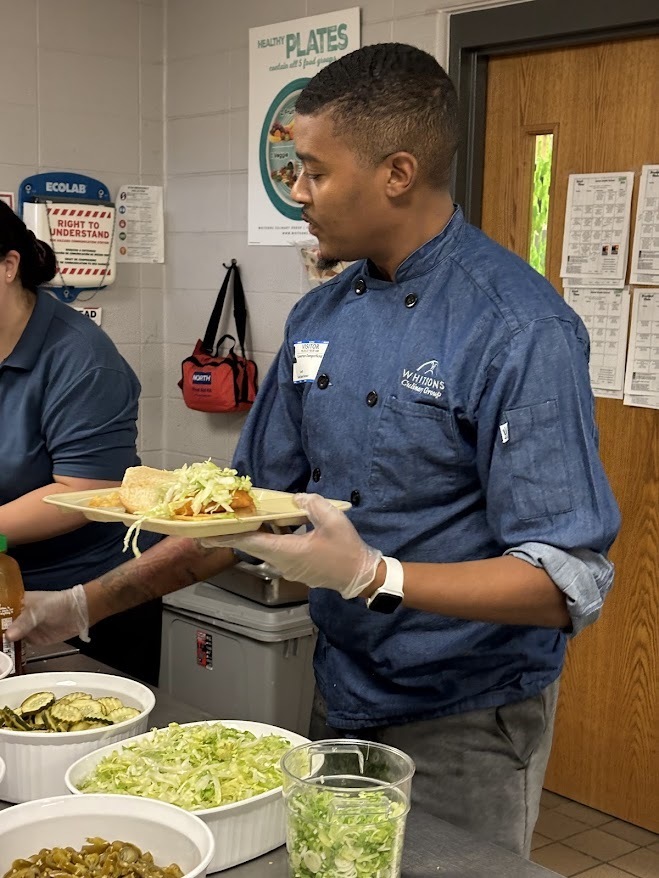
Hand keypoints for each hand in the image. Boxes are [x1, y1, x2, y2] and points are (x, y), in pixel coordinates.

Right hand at [6, 585, 89, 644]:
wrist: (78, 614)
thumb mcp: (39, 610)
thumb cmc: (59, 604)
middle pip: (2, 625)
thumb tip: (8, 636)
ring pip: (7, 638)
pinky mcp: (32, 640)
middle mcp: (18, 616)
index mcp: (17, 603)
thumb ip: (24, 623)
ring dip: (2, 644)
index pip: (1, 610)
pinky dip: (11, 652)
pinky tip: (4, 657)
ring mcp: (25, 629)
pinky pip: (17, 647)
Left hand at [201, 493, 381, 598]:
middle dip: (233, 534)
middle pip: (252, 546)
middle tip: (211, 525)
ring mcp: (289, 568)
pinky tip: (272, 525)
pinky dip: (269, 539)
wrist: (361, 576)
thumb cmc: (346, 549)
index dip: (228, 536)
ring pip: (265, 548)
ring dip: (253, 535)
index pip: (250, 542)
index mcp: (287, 551)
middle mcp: (282, 562)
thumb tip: (296, 499)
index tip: (207, 534)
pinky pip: (277, 551)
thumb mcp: (333, 519)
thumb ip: (312, 504)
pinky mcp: (297, 569)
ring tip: (239, 520)